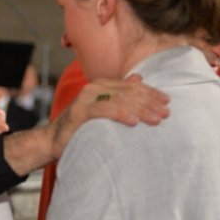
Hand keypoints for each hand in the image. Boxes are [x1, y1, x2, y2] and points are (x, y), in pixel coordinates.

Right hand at [1, 75, 169, 175]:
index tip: (167, 102)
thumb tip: (138, 78)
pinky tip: (135, 121)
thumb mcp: (102, 108)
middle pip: (129, 92)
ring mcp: (86, 98)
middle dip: (150, 103)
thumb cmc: (80, 128)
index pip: (132, 86)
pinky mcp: (81, 112)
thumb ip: (119, 93)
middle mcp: (94, 88)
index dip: (151, 93)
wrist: (52, 141)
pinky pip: (105, 110)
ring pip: (120, 100)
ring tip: (156, 119)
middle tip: (166, 113)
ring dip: (141, 110)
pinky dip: (121, 114)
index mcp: (102, 85)